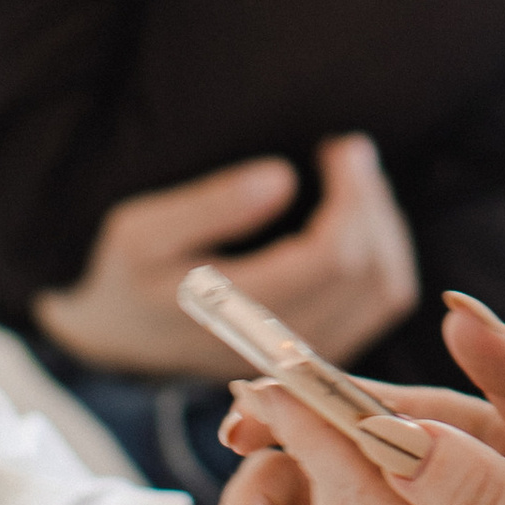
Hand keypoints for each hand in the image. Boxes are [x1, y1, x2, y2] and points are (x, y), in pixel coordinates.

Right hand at [35, 134, 416, 374]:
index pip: (332, 259)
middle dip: (372, 203)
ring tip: (358, 180)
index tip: (339, 147)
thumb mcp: (140, 232)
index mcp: (236, 314)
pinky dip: (384, 255)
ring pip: (386, 293)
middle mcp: (279, 347)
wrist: (117, 340)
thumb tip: (283, 178)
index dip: (352, 197)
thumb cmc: (125, 277)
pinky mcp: (316, 353)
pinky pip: (380, 306)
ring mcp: (304, 357)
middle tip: (350, 151)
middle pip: (371, 275)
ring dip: (386, 228)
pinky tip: (359, 218)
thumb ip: (210, 206)